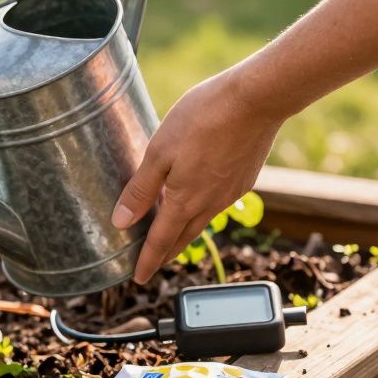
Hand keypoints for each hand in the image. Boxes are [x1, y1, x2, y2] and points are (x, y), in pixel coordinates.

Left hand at [111, 71, 283, 282]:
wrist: (256, 100)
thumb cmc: (202, 119)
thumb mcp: (159, 152)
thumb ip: (141, 189)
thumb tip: (121, 222)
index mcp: (186, 200)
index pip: (162, 241)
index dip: (148, 261)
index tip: (138, 278)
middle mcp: (211, 203)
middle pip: (183, 237)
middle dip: (166, 253)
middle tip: (153, 264)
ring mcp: (232, 192)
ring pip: (202, 220)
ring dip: (184, 232)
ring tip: (172, 236)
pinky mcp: (246, 178)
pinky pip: (219, 204)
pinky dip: (203, 210)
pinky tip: (198, 201)